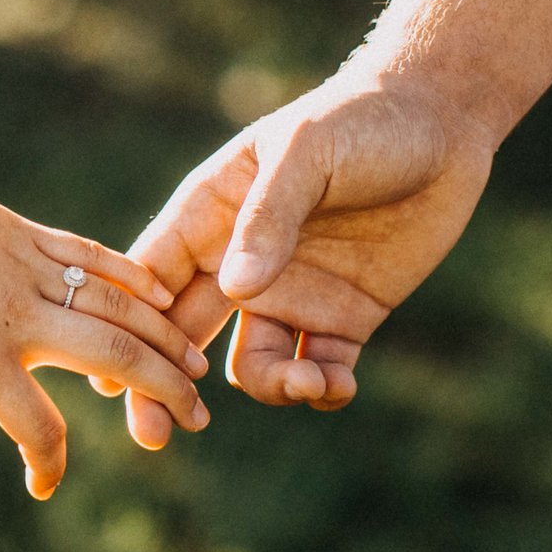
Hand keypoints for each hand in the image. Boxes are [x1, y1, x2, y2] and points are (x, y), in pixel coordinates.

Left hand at [0, 136, 211, 497]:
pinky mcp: (28, 233)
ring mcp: (29, 268)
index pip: (37, 426)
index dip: (47, 465)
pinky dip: (135, 280)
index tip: (42, 484)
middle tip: (196, 418)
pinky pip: (95, 259)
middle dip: (164, 391)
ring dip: (165, 339)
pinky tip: (162, 299)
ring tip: (197, 368)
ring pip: (118, 307)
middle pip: (115, 358)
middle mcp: (19, 313)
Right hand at [103, 70, 493, 445]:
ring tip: (306, 381)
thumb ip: (269, 217)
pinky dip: (323, 390)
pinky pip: (317, 372)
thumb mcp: (307, 152)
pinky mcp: (342, 319)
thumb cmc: (360, 119)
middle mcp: (238, 263)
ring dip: (270, 387)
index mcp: (211, 214)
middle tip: (156, 431)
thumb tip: (235, 290)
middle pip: (181, 336)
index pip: (151, 276)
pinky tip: (338, 384)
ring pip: (251, 366)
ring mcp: (289, 295)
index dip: (127, 325)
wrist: (440, 124)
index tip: (111, 375)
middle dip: (163, 386)